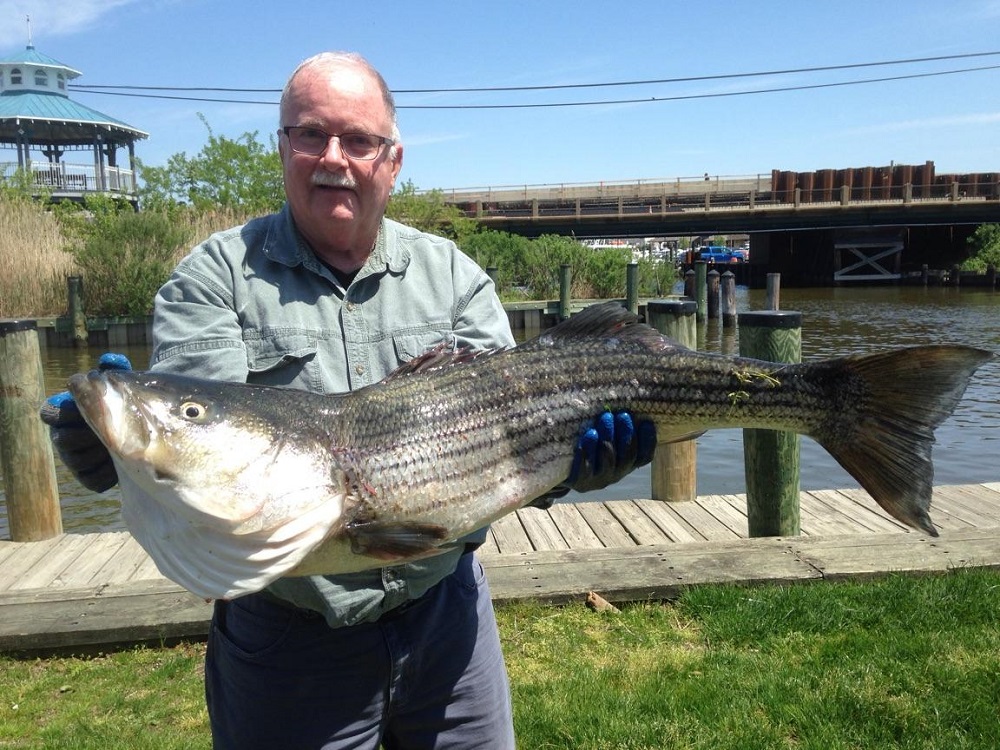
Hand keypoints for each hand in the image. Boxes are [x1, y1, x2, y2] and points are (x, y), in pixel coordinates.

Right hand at [39, 353, 131, 492]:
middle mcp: (64, 437)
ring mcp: (75, 459)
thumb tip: (110, 360)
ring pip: (76, 461)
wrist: (141, 434)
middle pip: (63, 440)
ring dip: (99, 454)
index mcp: (65, 413)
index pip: (49, 413)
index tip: (86, 409)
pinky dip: (107, 473)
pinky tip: (121, 464)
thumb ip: (116, 372)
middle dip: (87, 435)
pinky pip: (91, 480)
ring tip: (119, 446)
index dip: (66, 413)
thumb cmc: (123, 407)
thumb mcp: (122, 389)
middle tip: (108, 430)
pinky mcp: (89, 478)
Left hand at [527, 411, 656, 508]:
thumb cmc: (587, 445)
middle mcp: (615, 473)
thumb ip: (617, 423)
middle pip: (627, 456)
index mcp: (625, 464)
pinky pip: (584, 469)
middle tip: (622, 415)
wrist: (557, 470)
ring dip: (608, 439)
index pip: (644, 456)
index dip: (648, 441)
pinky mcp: (579, 482)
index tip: (647, 422)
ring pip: (608, 462)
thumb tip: (629, 393)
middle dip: (626, 434)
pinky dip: (587, 452)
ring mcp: (598, 480)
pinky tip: (588, 436)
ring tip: (604, 419)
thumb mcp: (605, 435)